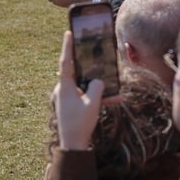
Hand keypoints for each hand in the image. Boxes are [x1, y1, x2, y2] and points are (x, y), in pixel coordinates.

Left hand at [53, 31, 104, 149]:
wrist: (73, 145)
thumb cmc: (80, 124)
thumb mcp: (93, 104)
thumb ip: (97, 88)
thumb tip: (98, 81)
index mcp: (65, 87)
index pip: (65, 62)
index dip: (67, 47)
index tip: (68, 33)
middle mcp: (64, 90)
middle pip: (77, 72)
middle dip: (88, 64)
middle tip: (93, 50)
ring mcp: (68, 98)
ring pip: (84, 85)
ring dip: (98, 85)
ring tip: (114, 85)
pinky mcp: (73, 105)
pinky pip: (86, 96)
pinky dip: (98, 97)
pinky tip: (115, 99)